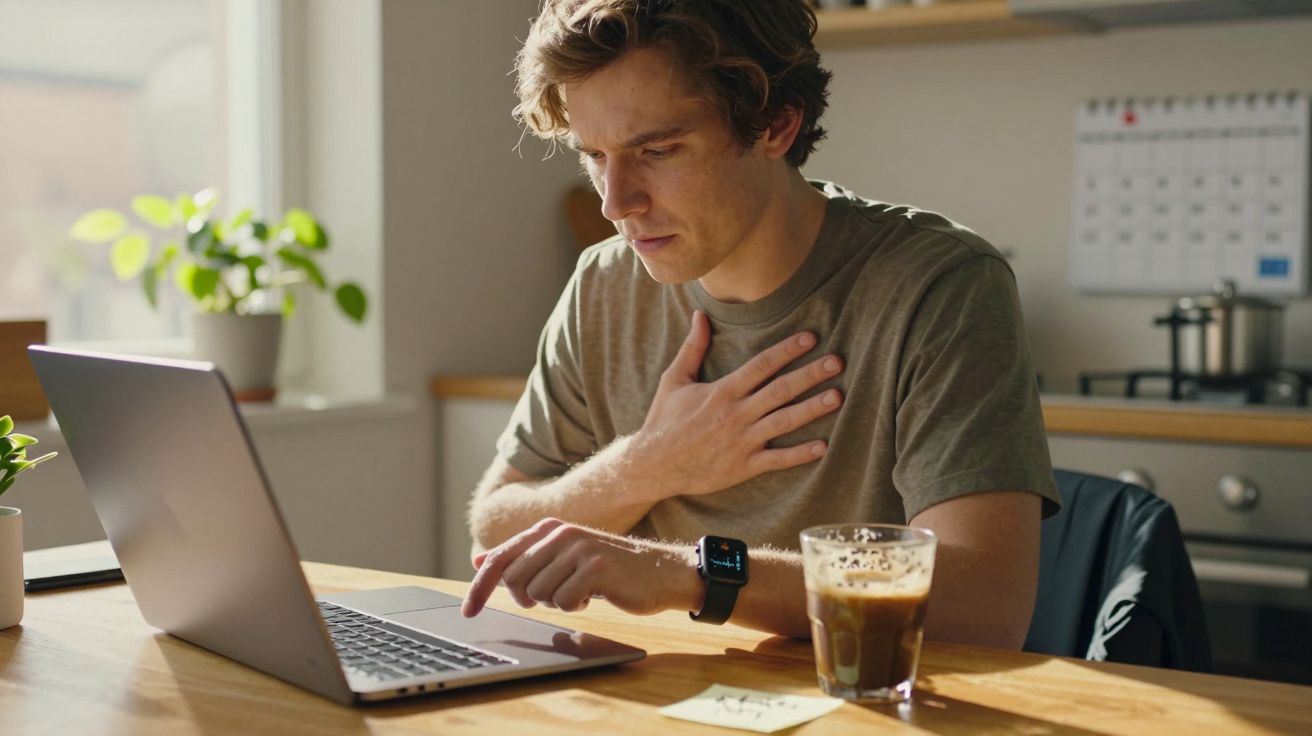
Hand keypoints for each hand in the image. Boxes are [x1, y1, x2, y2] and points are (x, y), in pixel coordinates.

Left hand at [461, 518, 695, 618]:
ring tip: (581, 589)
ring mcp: (578, 548)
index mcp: (548, 529)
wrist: (658, 571)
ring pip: (538, 594)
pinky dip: (576, 607)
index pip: (501, 558)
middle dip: (530, 598)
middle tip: (557, 595)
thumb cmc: (607, 570)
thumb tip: (479, 561)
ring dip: (558, 602)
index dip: (480, 587)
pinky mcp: (595, 566)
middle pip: (515, 580)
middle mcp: (560, 533)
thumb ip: (523, 558)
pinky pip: (563, 602)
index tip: (468, 612)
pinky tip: (595, 594)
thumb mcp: (562, 558)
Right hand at [631, 310, 842, 501]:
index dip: (787, 349)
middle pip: (780, 389)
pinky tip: (822, 446)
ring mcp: (742, 441)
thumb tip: (699, 315)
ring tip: (837, 396)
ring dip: (812, 409)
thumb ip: (692, 347)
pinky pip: (777, 459)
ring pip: (784, 421)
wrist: (654, 464)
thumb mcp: (675, 379)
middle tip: (837, 362)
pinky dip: (800, 454)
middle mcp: (736, 414)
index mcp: (722, 390)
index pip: (761, 365)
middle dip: (810, 374)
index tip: (811, 338)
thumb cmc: (664, 420)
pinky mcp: (744, 466)